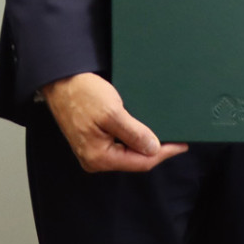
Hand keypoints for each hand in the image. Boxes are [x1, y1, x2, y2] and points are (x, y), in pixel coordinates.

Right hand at [41, 73, 188, 173]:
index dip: (163, 153)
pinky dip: (133, 138)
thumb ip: (134, 134)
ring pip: (128, 153)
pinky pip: (119, 145)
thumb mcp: (112, 112)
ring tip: (162, 131)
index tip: (181, 144)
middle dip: (155, 149)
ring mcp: (93, 152)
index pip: (140, 162)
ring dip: (144, 142)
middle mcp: (95, 160)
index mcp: (99, 157)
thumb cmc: (82, 94)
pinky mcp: (93, 141)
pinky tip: (142, 128)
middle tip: (174, 136)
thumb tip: (154, 149)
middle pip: (134, 160)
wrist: (61, 81)